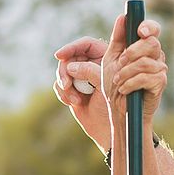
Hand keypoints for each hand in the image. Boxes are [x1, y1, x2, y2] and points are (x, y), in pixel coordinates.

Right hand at [53, 36, 109, 151]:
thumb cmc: (114, 106)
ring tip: (75, 100)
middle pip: (70, 57)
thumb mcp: (104, 85)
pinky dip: (63, 94)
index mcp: (104, 58)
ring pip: (62, 71)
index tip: (60, 56)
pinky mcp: (72, 90)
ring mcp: (80, 78)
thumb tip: (70, 65)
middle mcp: (92, 65)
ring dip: (65, 85)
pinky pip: (59, 86)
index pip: (86, 45)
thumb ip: (89, 71)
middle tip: (66, 84)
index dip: (72, 48)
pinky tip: (74, 103)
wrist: (109, 129)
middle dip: (65, 71)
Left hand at [102, 14, 164, 125]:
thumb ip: (117, 39)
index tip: (139, 30)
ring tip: (118, 81)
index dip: (148, 26)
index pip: (153, 29)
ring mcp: (160, 69)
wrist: (119, 111)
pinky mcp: (160, 84)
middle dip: (131, 53)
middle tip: (119, 64)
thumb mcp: (111, 59)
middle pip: (151, 43)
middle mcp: (156, 55)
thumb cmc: (115, 85)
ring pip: (145, 62)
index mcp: (144, 47)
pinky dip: (131, 83)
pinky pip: (146, 77)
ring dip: (126, 72)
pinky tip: (125, 90)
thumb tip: (122, 17)